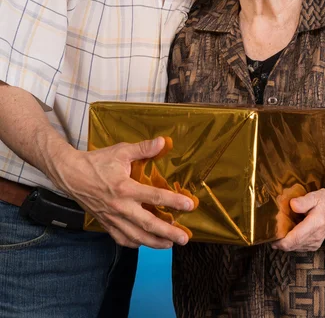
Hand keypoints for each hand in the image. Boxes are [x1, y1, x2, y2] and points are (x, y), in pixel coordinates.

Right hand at [54, 137, 194, 248]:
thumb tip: (162, 142)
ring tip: (169, 245)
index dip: (174, 202)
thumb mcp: (121, 151)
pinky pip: (121, 238)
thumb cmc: (97, 162)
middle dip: (168, 232)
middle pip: (148, 224)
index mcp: (125, 188)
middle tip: (184, 238)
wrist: (71, 175)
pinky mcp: (105, 223)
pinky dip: (134, 243)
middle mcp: (120, 207)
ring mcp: (112, 218)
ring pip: (136, 236)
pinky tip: (144, 243)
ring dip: (154, 242)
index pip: (155, 197)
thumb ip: (143, 149)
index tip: (190, 206)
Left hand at [271, 189, 324, 251]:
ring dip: (285, 243)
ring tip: (276, 234)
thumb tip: (292, 205)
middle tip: (270, 235)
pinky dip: (292, 244)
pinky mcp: (315, 244)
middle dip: (280, 243)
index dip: (282, 241)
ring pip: (296, 248)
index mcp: (315, 223)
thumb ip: (304, 201)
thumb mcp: (315, 196)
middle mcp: (315, 236)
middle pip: (293, 245)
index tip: (271, 238)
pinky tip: (287, 236)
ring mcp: (316, 242)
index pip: (296, 238)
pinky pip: (300, 247)